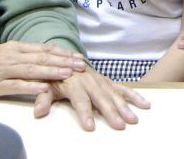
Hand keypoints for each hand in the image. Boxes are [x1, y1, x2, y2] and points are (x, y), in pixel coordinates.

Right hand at [0, 41, 86, 96]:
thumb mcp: (10, 52)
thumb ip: (29, 54)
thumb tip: (52, 57)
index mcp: (17, 47)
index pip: (44, 49)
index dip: (63, 53)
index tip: (78, 57)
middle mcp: (13, 56)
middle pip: (42, 58)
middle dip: (63, 62)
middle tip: (80, 66)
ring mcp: (5, 70)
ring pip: (32, 69)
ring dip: (51, 71)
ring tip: (67, 74)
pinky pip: (16, 84)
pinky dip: (31, 85)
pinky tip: (44, 86)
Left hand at [33, 66, 150, 130]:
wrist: (63, 57)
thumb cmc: (54, 74)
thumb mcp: (45, 83)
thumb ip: (42, 97)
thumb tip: (38, 111)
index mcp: (73, 82)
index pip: (80, 98)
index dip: (85, 112)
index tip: (90, 126)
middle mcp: (89, 80)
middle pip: (101, 97)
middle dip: (111, 111)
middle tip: (119, 125)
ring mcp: (100, 80)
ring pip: (114, 93)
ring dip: (125, 106)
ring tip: (134, 118)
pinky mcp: (107, 81)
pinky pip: (122, 88)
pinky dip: (134, 95)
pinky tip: (144, 104)